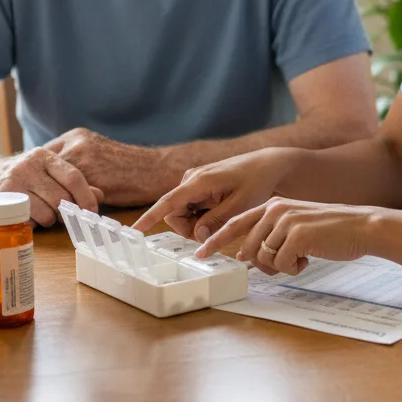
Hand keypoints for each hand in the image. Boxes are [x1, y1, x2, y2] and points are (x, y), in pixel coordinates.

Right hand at [0, 147, 103, 226]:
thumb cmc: (21, 177)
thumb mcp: (46, 173)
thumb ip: (73, 182)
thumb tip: (100, 195)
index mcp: (44, 155)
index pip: (73, 176)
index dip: (86, 197)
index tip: (92, 211)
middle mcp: (29, 165)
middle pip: (61, 198)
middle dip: (67, 212)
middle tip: (65, 216)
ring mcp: (14, 182)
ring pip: (47, 212)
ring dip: (50, 220)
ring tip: (43, 214)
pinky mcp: (1, 200)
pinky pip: (28, 220)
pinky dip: (33, 224)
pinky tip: (28, 216)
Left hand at [40, 128, 165, 205]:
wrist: (155, 169)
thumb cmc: (127, 168)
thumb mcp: (97, 156)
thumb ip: (75, 165)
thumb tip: (50, 185)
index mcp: (75, 137)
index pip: (42, 157)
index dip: (37, 177)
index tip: (35, 191)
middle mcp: (76, 143)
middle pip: (42, 169)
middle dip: (39, 189)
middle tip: (36, 206)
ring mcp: (83, 157)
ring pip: (53, 183)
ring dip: (50, 201)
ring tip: (49, 216)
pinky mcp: (92, 175)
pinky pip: (68, 194)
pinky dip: (64, 207)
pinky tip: (66, 217)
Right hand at [134, 148, 301, 240]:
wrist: (266, 165)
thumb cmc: (256, 182)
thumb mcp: (240, 205)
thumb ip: (217, 221)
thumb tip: (197, 236)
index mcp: (199, 181)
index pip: (169, 202)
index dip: (151, 217)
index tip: (135, 230)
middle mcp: (191, 179)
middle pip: (174, 214)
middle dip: (189, 228)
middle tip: (215, 230)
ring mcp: (193, 182)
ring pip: (182, 213)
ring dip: (197, 223)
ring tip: (222, 216)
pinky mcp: (197, 186)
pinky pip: (189, 208)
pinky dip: (201, 216)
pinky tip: (219, 211)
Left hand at [197, 198, 381, 275]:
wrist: (360, 226)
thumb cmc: (329, 231)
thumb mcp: (295, 226)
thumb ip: (270, 236)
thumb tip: (246, 255)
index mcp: (272, 205)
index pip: (235, 223)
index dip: (216, 240)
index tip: (200, 254)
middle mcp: (275, 210)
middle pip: (249, 248)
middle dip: (263, 264)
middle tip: (286, 263)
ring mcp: (285, 221)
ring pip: (263, 259)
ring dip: (281, 267)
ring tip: (301, 257)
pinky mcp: (297, 235)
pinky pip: (281, 264)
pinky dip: (294, 268)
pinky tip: (309, 258)